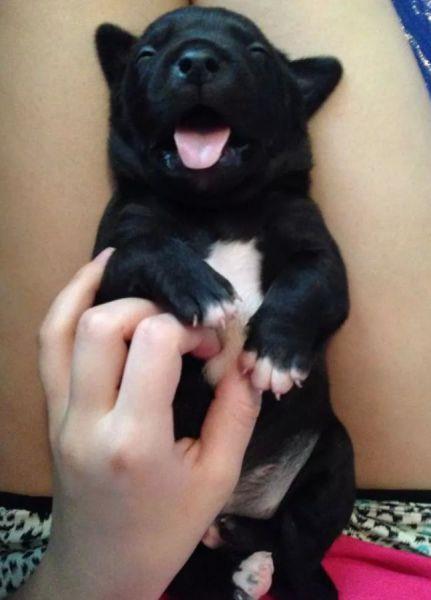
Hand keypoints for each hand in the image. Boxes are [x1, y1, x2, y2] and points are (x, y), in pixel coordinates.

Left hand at [27, 247, 261, 599]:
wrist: (101, 568)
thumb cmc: (166, 529)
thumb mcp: (218, 477)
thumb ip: (237, 412)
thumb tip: (245, 357)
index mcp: (136, 439)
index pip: (156, 343)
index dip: (191, 327)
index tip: (211, 343)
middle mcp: (88, 419)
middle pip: (104, 324)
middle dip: (151, 306)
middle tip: (181, 324)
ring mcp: (60, 414)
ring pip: (63, 328)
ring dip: (97, 290)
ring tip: (127, 264)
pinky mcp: (50, 411)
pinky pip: (47, 347)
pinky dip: (65, 305)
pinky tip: (90, 282)